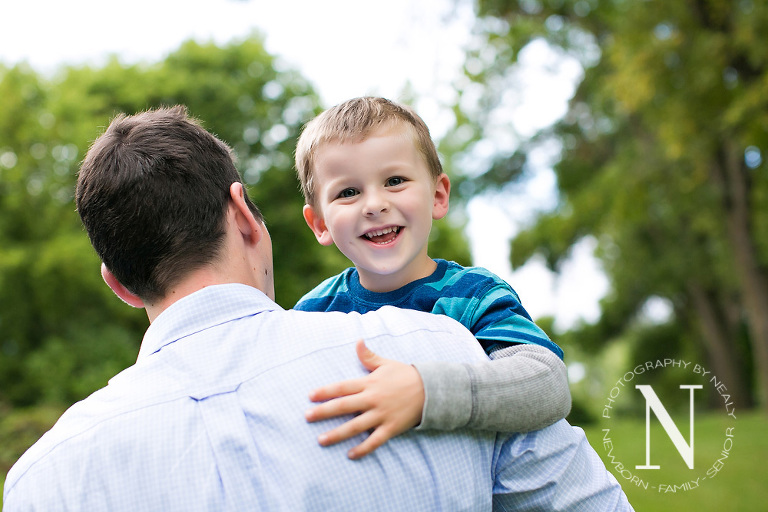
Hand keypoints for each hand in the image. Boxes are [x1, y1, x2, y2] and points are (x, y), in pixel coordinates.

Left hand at [305, 340, 424, 458]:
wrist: (431, 390)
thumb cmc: (406, 375)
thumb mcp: (386, 364)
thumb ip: (368, 356)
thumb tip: (357, 341)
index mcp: (369, 383)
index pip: (342, 387)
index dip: (325, 391)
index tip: (310, 396)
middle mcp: (372, 399)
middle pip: (343, 406)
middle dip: (323, 412)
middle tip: (307, 417)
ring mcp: (381, 415)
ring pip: (355, 426)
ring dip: (337, 433)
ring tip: (321, 440)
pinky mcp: (391, 427)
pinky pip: (374, 441)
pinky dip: (362, 449)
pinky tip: (350, 454)